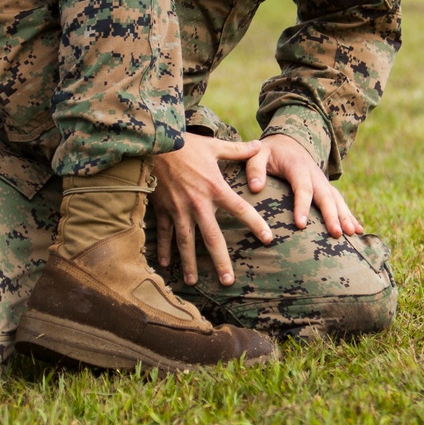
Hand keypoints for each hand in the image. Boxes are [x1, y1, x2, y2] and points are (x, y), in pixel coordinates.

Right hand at [152, 133, 273, 287]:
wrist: (155, 143)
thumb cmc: (186, 144)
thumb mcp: (214, 145)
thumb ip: (238, 149)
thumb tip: (260, 144)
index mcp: (215, 188)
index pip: (241, 209)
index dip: (256, 224)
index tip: (268, 239)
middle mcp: (198, 203)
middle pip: (212, 238)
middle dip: (220, 261)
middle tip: (228, 281)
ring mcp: (179, 209)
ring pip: (186, 242)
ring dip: (190, 263)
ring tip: (193, 282)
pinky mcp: (163, 209)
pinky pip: (164, 233)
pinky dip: (163, 249)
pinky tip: (165, 265)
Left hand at [246, 134, 362, 239]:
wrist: (287, 142)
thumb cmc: (269, 152)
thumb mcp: (257, 155)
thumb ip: (254, 169)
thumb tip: (255, 188)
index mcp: (297, 166)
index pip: (302, 187)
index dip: (302, 205)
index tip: (301, 224)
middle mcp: (314, 174)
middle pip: (325, 196)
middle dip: (332, 215)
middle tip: (336, 233)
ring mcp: (322, 181)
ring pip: (336, 199)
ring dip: (345, 216)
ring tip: (352, 233)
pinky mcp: (326, 188)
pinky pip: (340, 201)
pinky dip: (349, 215)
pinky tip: (358, 230)